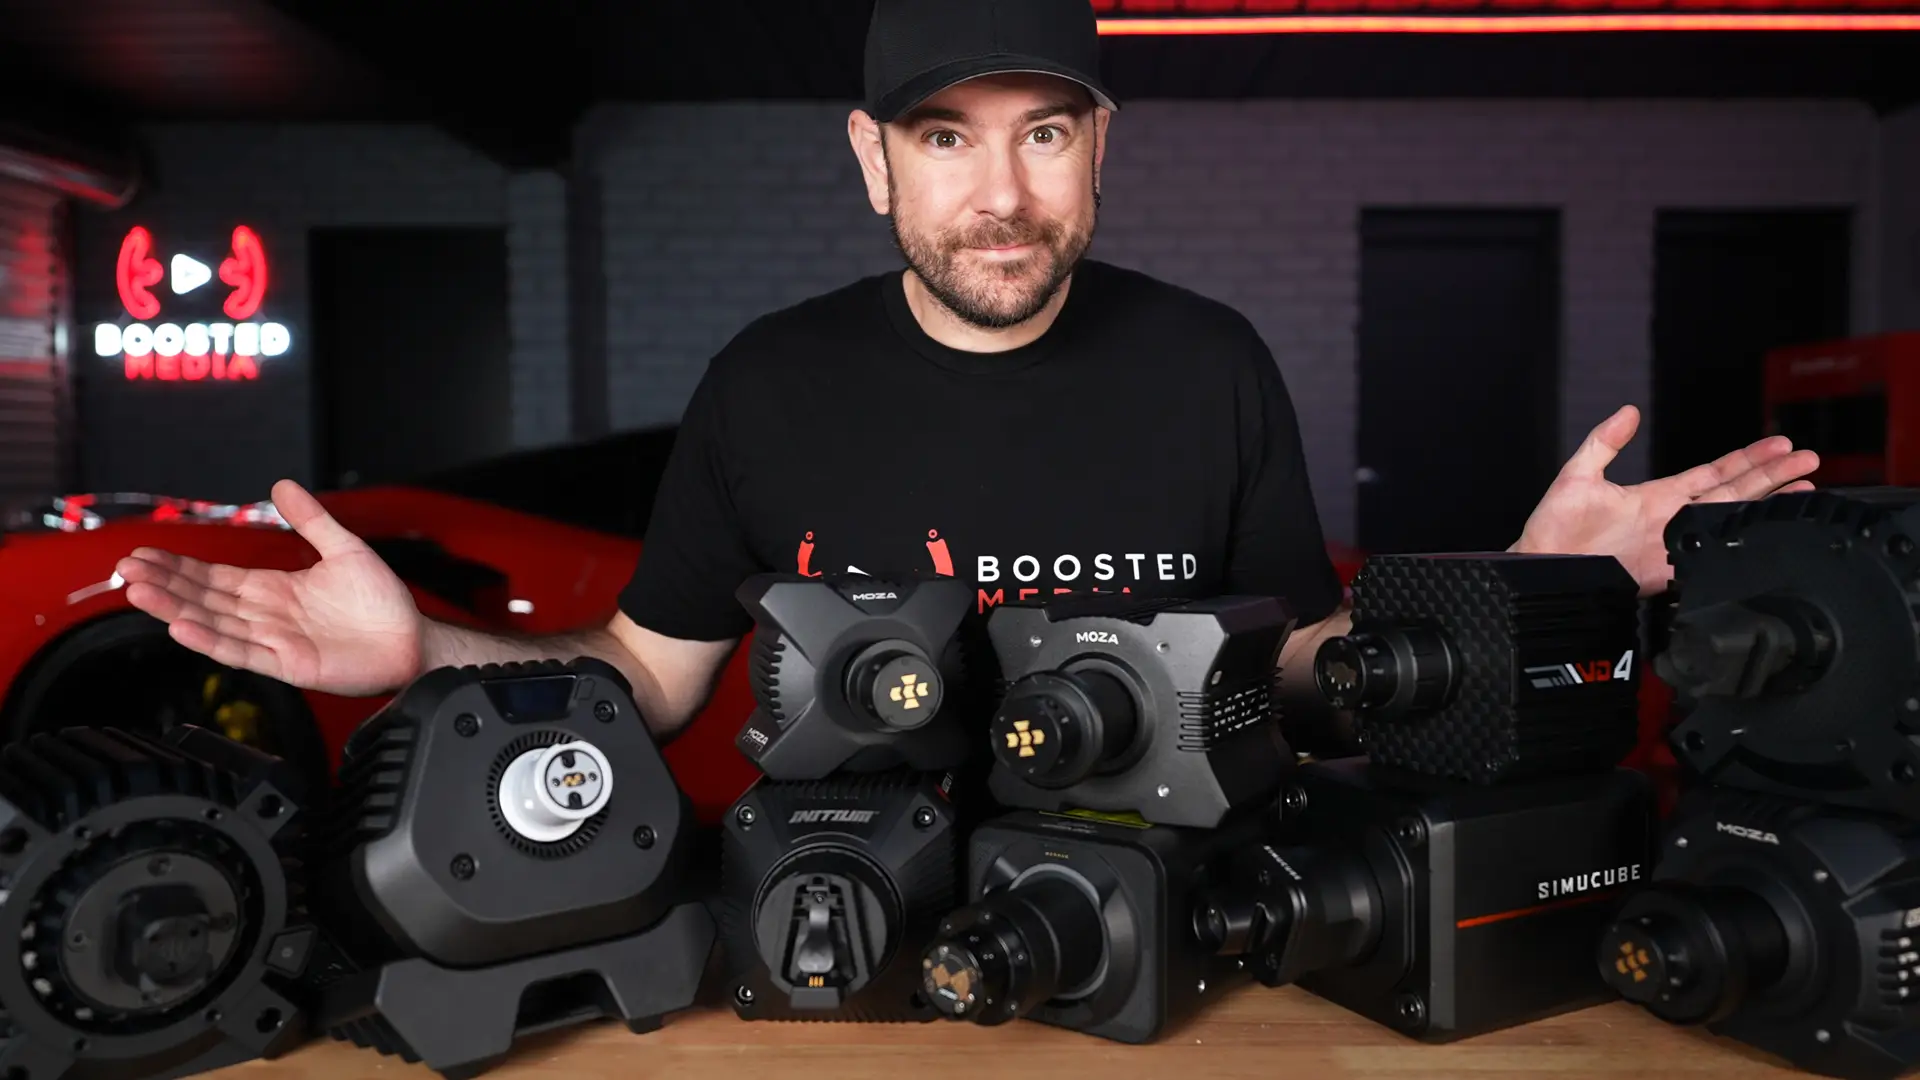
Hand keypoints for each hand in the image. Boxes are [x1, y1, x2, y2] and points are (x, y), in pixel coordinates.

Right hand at [116, 479, 423, 695]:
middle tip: (126, 570)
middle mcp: (267, 616)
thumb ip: (311, 520)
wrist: (413, 639)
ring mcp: (274, 641)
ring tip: (139, 593)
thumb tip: (283, 486)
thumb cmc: (382, 602)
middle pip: (204, 599)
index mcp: (274, 589)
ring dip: (175, 608)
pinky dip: (210, 640)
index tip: (146, 554)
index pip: (214, 577)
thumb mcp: (344, 549)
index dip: (179, 567)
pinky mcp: (288, 664)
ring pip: (214, 624)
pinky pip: (241, 652)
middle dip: (164, 584)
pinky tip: (181, 627)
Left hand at [1513, 405, 1817, 595]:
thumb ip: (1603, 442)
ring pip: (1730, 521)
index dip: (1747, 460)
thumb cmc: (1553, 529)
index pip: (1713, 473)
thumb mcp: (1577, 475)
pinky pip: (1710, 558)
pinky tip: (1762, 535)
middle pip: (1734, 493)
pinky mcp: (1667, 572)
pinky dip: (1738, 547)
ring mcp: (1673, 545)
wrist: (1540, 568)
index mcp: (1657, 496)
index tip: (1779, 445)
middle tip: (1808, 460)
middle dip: (1773, 477)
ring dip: (1766, 506)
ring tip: (1803, 491)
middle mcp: (1672, 520)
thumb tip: (1628, 411)